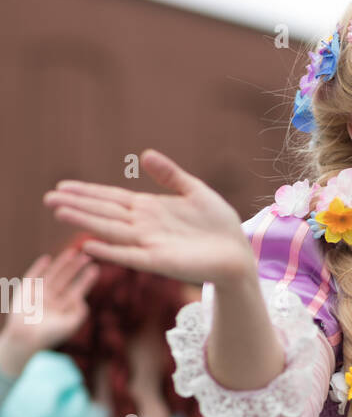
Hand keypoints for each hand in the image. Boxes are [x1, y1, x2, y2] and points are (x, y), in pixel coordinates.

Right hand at [0, 248, 98, 373]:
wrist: (26, 338)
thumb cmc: (49, 336)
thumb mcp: (71, 325)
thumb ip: (80, 312)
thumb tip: (81, 297)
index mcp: (62, 308)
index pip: (76, 290)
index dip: (86, 280)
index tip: (95, 269)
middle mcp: (51, 299)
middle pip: (66, 279)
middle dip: (76, 268)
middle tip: (87, 256)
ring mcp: (38, 293)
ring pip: (53, 274)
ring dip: (62, 263)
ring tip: (73, 252)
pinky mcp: (25, 290)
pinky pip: (33, 275)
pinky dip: (39, 267)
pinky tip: (48, 258)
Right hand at [43, 149, 254, 287]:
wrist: (237, 253)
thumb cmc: (219, 224)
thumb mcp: (195, 191)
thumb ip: (170, 175)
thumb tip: (145, 154)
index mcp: (150, 208)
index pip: (111, 198)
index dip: (87, 192)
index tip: (62, 186)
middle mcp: (144, 226)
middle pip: (104, 212)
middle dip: (77, 204)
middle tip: (47, 198)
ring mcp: (149, 243)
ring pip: (110, 230)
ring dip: (86, 222)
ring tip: (60, 213)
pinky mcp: (160, 261)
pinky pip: (129, 255)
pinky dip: (110, 250)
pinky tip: (89, 245)